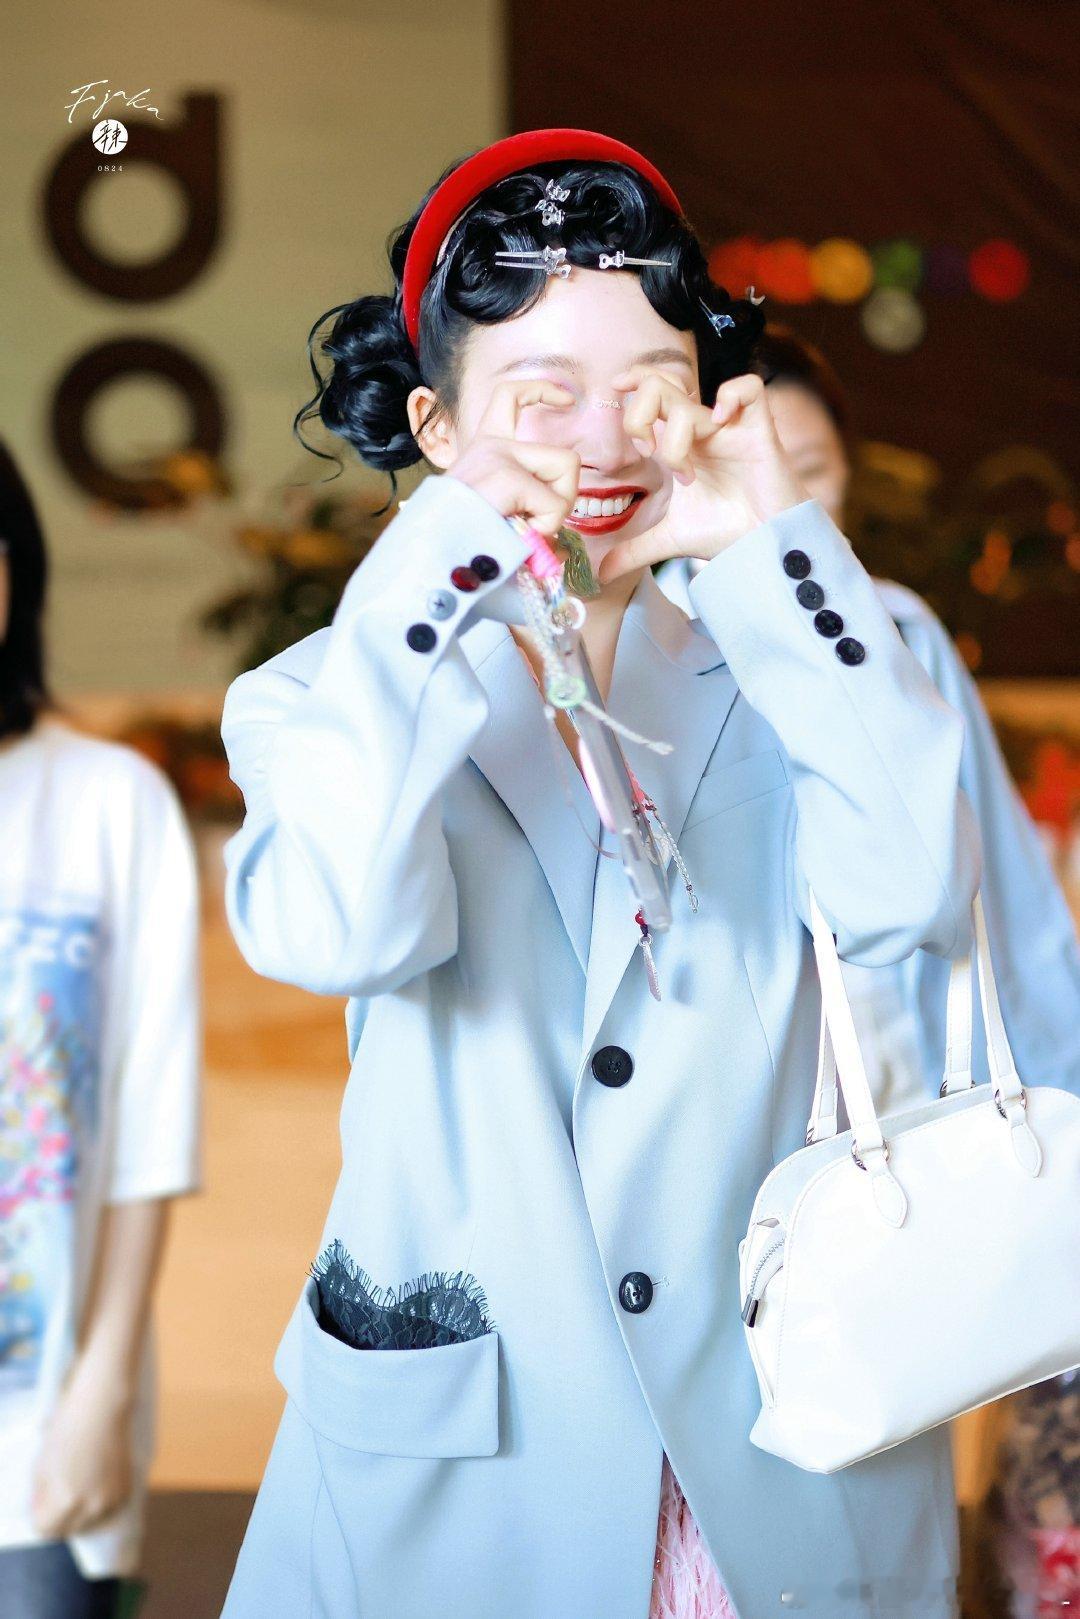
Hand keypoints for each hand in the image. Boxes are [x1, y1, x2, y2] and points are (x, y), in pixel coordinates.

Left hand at [31, 1360, 134, 1537]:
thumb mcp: (42, 1465)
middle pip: (67, 1531)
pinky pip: (107, 1512)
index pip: (44, 1530)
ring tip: (79, 1485)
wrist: (103, 1406)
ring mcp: (112, 1501)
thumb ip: (40, 1495)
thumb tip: (41, 1510)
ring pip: (89, 1525)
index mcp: (65, 1501)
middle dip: (58, 1517)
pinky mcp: (126, 1492)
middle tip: (58, 1491)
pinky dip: (99, 1504)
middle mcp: (91, 1507)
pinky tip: (95, 1481)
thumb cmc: (68, 1429)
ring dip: (80, 1514)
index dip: (39, 1515)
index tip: (41, 1500)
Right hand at [445, 380, 580, 535]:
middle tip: (538, 523)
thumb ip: (522, 506)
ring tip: (525, 529)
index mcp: (484, 447)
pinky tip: (518, 535)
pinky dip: (545, 527)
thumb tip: (555, 536)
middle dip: (565, 498)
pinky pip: (555, 505)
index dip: (543, 390)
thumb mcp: (492, 510)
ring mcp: (501, 458)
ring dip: (556, 510)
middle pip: (565, 457)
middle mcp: (492, 444)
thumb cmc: (461, 539)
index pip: (510, 395)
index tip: (568, 401)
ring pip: (567, 474)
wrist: (432, 551)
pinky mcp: (508, 477)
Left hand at [598, 367, 808, 582]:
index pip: (652, 390)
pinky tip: (720, 426)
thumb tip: (603, 575)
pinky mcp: (758, 431)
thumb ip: (635, 551)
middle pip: (658, 384)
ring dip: (675, 439)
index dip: (633, 385)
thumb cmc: (728, 531)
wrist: (765, 546)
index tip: (620, 406)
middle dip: (640, 416)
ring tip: (685, 474)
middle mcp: (701, 428)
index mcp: (680, 441)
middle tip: (647, 453)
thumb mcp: (671, 539)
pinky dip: (732, 397)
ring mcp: (728, 427)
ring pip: (688, 398)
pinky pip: (749, 387)